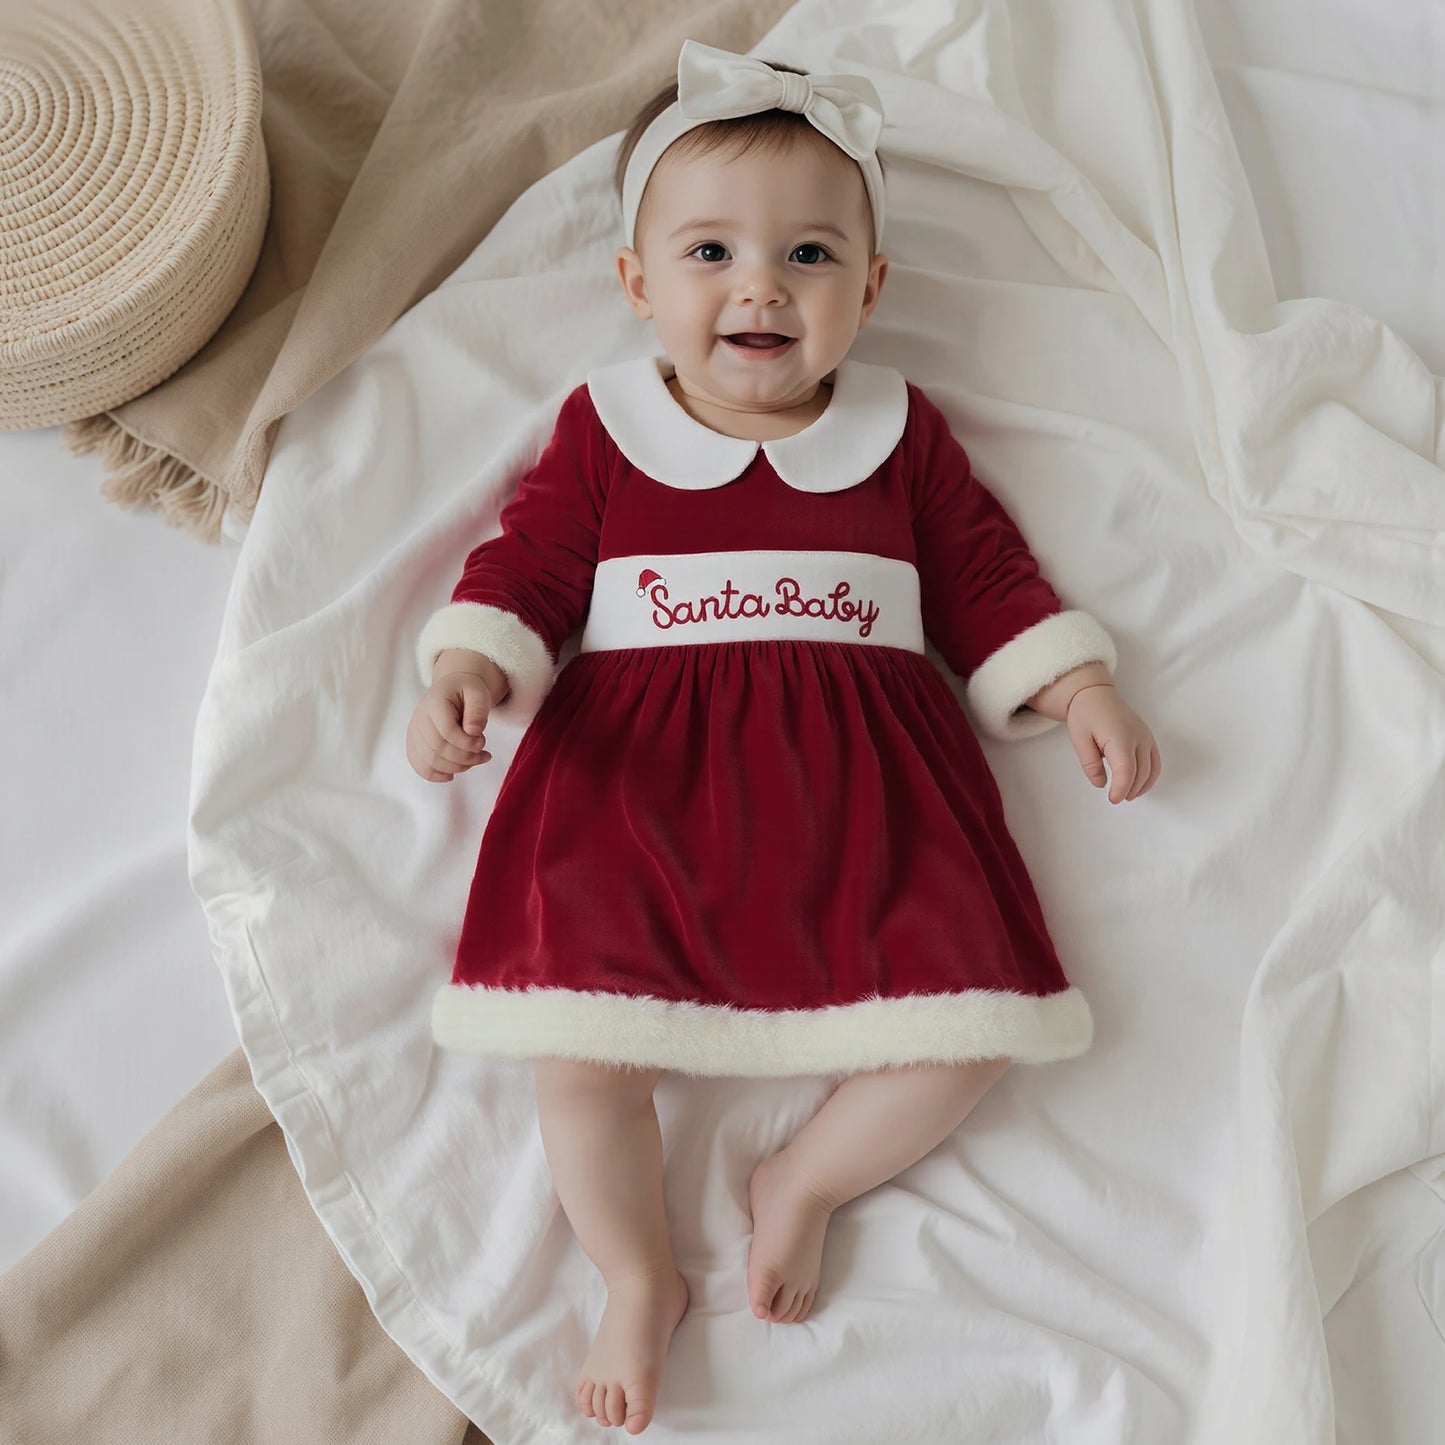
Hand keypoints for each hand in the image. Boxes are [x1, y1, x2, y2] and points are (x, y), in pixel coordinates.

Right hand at [406, 670, 495, 782]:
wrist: (452, 689)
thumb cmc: (467, 691)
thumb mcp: (478, 693)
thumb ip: (478, 710)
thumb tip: (473, 732)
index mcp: (435, 703)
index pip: (447, 732)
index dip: (467, 743)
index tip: (483, 742)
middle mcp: (419, 719)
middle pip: (439, 750)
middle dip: (466, 757)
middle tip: (484, 754)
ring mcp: (414, 734)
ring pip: (431, 762)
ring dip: (457, 767)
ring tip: (475, 759)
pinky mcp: (415, 745)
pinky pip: (420, 767)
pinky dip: (436, 776)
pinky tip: (453, 774)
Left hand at [1065, 684, 1159, 803]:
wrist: (1096, 695)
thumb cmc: (1085, 715)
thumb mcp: (1079, 739)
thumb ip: (1090, 764)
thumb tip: (1101, 783)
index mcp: (1120, 738)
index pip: (1126, 771)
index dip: (1121, 789)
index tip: (1112, 799)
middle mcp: (1138, 737)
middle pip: (1140, 772)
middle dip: (1129, 790)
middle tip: (1115, 798)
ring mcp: (1146, 737)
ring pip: (1151, 769)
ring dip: (1142, 786)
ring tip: (1127, 795)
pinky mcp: (1148, 737)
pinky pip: (1155, 761)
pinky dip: (1150, 776)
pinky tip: (1139, 784)